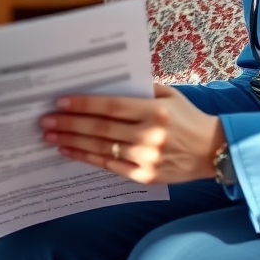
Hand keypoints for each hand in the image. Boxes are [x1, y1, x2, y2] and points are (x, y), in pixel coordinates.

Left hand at [40, 84, 225, 184]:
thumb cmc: (188, 118)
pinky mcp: (145, 176)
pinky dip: (87, 158)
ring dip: (72, 141)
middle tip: (45, 121)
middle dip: (69, 124)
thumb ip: (140, 89)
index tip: (60, 102)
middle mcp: (150, 135)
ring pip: (101, 148)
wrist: (214, 151)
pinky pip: (110, 166)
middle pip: (101, 128)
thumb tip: (105, 83)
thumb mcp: (169, 95)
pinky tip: (69, 151)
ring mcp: (147, 158)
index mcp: (155, 111)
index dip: (84, 104)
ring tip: (50, 136)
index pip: (111, 106)